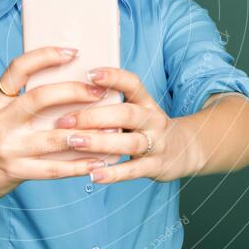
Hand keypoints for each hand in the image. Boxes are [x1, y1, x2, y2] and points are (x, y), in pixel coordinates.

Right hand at [0, 47, 112, 206]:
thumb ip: (25, 102)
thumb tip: (71, 87)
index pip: (18, 68)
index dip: (46, 56)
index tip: (73, 52)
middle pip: (41, 98)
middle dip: (75, 92)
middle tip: (100, 92)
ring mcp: (7, 146)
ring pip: (53, 136)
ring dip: (86, 132)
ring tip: (110, 129)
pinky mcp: (15, 171)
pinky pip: (53, 169)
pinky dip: (78, 165)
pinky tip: (97, 162)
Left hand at [53, 67, 202, 183]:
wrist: (184, 150)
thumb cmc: (147, 128)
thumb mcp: (138, 110)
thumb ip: (112, 104)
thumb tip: (71, 94)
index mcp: (146, 102)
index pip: (133, 84)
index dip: (113, 77)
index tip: (89, 73)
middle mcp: (153, 120)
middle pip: (126, 114)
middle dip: (93, 116)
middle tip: (64, 120)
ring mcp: (156, 144)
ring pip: (129, 142)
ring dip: (99, 142)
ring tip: (73, 142)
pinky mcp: (155, 166)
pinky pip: (133, 170)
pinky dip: (113, 173)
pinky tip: (93, 175)